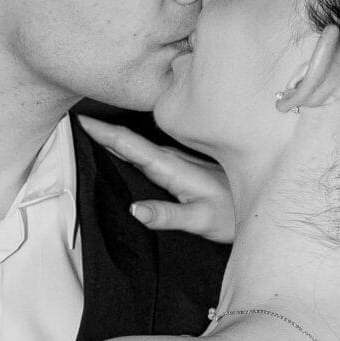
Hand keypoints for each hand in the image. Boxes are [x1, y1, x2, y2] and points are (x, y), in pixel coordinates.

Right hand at [78, 117, 235, 246]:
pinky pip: (149, 148)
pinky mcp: (185, 163)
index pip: (129, 144)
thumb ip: (168, 215)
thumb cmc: (235, 215)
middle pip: (129, 139)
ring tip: (90, 129)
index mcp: (172, 167)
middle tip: (72, 120)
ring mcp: (180, 158)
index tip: (79, 120)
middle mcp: (174, 156)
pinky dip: (129, 145)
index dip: (103, 132)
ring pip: (139, 142)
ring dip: (114, 136)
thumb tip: (133, 210)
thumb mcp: (201, 220)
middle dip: (101, 128)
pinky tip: (123, 147)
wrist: (266, 205)